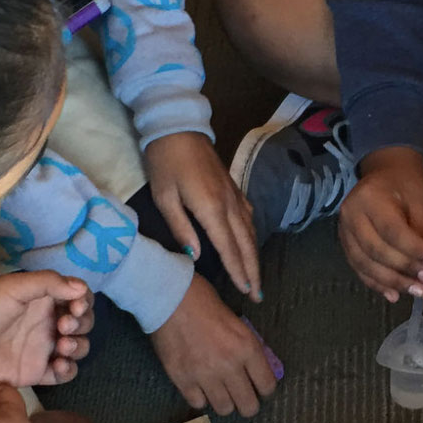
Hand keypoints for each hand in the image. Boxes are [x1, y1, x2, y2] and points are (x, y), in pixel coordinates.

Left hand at [0, 271, 93, 398]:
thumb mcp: (11, 287)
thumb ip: (48, 283)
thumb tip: (81, 288)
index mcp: (41, 298)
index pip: (77, 296)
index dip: (84, 301)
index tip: (76, 306)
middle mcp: (45, 321)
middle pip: (83, 322)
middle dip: (82, 323)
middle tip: (64, 325)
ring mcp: (42, 348)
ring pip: (78, 348)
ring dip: (79, 346)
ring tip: (62, 346)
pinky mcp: (36, 373)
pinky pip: (64, 374)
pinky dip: (68, 369)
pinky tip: (57, 364)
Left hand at [145, 132, 263, 302]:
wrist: (178, 128)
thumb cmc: (165, 163)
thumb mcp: (164, 197)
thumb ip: (181, 228)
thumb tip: (196, 255)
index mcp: (211, 208)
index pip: (229, 247)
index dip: (238, 271)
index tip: (246, 291)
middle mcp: (229, 204)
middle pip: (246, 243)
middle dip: (253, 270)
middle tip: (258, 294)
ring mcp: (235, 194)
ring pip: (251, 230)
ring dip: (255, 256)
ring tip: (256, 277)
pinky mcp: (234, 188)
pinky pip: (248, 216)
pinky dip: (252, 235)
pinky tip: (251, 243)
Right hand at [151, 275, 277, 415]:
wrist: (170, 298)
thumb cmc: (204, 302)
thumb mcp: (237, 323)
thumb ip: (246, 348)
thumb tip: (254, 369)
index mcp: (247, 348)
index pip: (267, 386)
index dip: (264, 389)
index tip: (259, 387)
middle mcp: (229, 366)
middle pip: (248, 406)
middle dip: (248, 403)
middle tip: (241, 395)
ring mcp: (204, 375)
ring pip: (224, 409)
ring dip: (224, 401)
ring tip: (219, 389)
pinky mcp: (182, 380)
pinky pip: (198, 403)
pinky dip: (200, 396)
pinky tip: (199, 385)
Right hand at [338, 147, 422, 301]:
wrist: (384, 173)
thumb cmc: (405, 187)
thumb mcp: (419, 203)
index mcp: (370, 198)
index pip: (392, 230)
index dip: (414, 251)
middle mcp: (351, 214)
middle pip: (376, 250)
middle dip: (405, 270)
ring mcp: (344, 230)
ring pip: (365, 264)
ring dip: (392, 282)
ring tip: (417, 292)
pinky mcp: (345, 244)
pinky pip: (359, 269)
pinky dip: (377, 284)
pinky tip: (395, 295)